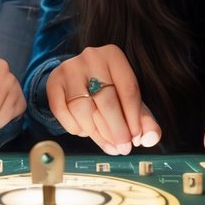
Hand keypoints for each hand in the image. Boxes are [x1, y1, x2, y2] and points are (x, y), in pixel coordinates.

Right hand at [45, 44, 159, 153]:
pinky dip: (75, 127)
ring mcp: (69, 69)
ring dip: (96, 133)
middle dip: (116, 129)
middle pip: (106, 100)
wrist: (77, 76)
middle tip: (123, 148)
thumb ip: (144, 118)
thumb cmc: (108, 88)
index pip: (128, 90)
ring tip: (106, 142)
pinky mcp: (53, 82)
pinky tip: (85, 131)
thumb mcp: (128, 98)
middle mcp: (90, 57)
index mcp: (114, 55)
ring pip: (82, 109)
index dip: (134, 119)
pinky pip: (62, 112)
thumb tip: (152, 137)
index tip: (136, 139)